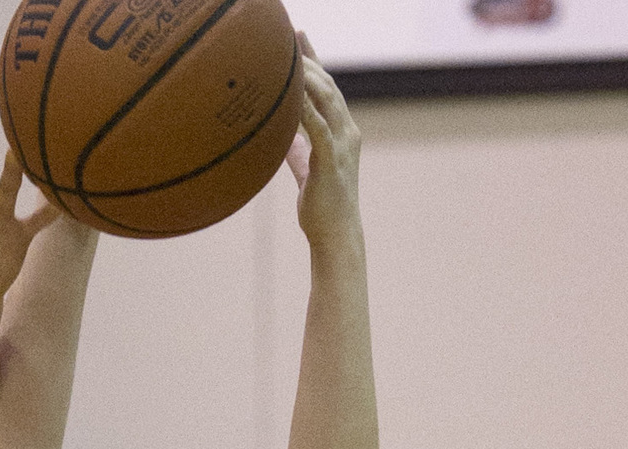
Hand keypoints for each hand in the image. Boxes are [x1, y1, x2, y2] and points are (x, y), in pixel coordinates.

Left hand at [285, 33, 362, 243]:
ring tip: (287, 56)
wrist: (335, 233)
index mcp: (341, 132)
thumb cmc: (321, 204)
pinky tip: (289, 94)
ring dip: (307, 76)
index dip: (314, 62)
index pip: (328, 89)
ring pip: (326, 100)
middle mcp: (347, 132)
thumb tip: (281, 137)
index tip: (299, 38)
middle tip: (290, 37)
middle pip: (329, 86)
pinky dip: (303, 108)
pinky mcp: (330, 159)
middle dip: (310, 60)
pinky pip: (316, 127)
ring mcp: (341, 144)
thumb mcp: (307, 169)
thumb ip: (297, 150)